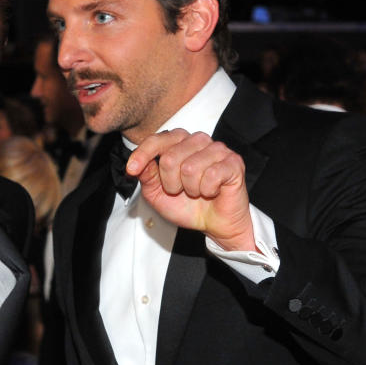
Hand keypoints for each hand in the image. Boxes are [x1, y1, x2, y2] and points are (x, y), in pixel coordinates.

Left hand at [127, 129, 254, 251]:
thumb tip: (137, 164)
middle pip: (169, 157)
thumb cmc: (187, 206)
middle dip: (170, 182)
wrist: (214, 224)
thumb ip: (146, 176)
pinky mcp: (233, 162)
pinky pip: (212, 174)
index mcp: (178, 143)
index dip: (142, 154)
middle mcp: (197, 141)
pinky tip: (211, 191)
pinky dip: (207, 190)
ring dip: (190, 188)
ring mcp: (217, 149)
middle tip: (180, 190)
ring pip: (189, 167)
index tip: (131, 170)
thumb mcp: (157, 194)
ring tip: (197, 191)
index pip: (157, 140)